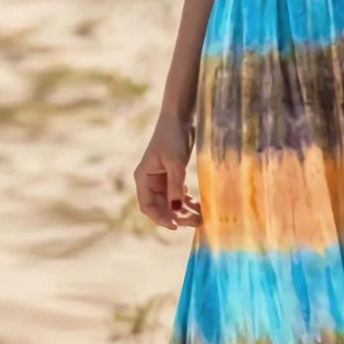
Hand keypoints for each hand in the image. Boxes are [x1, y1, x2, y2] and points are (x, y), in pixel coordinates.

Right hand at [133, 114, 202, 230]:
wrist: (180, 117)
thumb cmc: (173, 137)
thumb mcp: (175, 163)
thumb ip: (175, 187)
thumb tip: (177, 210)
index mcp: (143, 178)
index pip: (147, 206)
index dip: (160, 218)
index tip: (176, 226)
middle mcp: (150, 182)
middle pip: (161, 207)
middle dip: (177, 216)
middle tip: (195, 222)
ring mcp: (161, 180)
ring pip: (171, 203)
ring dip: (184, 211)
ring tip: (200, 217)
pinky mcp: (173, 176)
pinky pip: (178, 194)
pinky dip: (187, 201)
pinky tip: (199, 206)